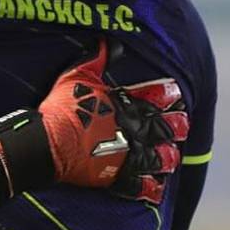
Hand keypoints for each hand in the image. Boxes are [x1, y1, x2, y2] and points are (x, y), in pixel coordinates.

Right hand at [0, 41, 187, 202]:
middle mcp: (133, 129)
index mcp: (126, 104)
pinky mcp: (116, 175)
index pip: (155, 97)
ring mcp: (128, 154)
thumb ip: (97, 58)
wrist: (48, 142)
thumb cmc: (62, 108)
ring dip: (168, 157)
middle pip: (164, 128)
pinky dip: (151, 187)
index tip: (175, 94)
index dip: (168, 95)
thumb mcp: (77, 75)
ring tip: (171, 157)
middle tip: (181, 125)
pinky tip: (157, 188)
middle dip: (175, 126)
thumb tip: (110, 41)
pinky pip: (140, 185)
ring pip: (160, 158)